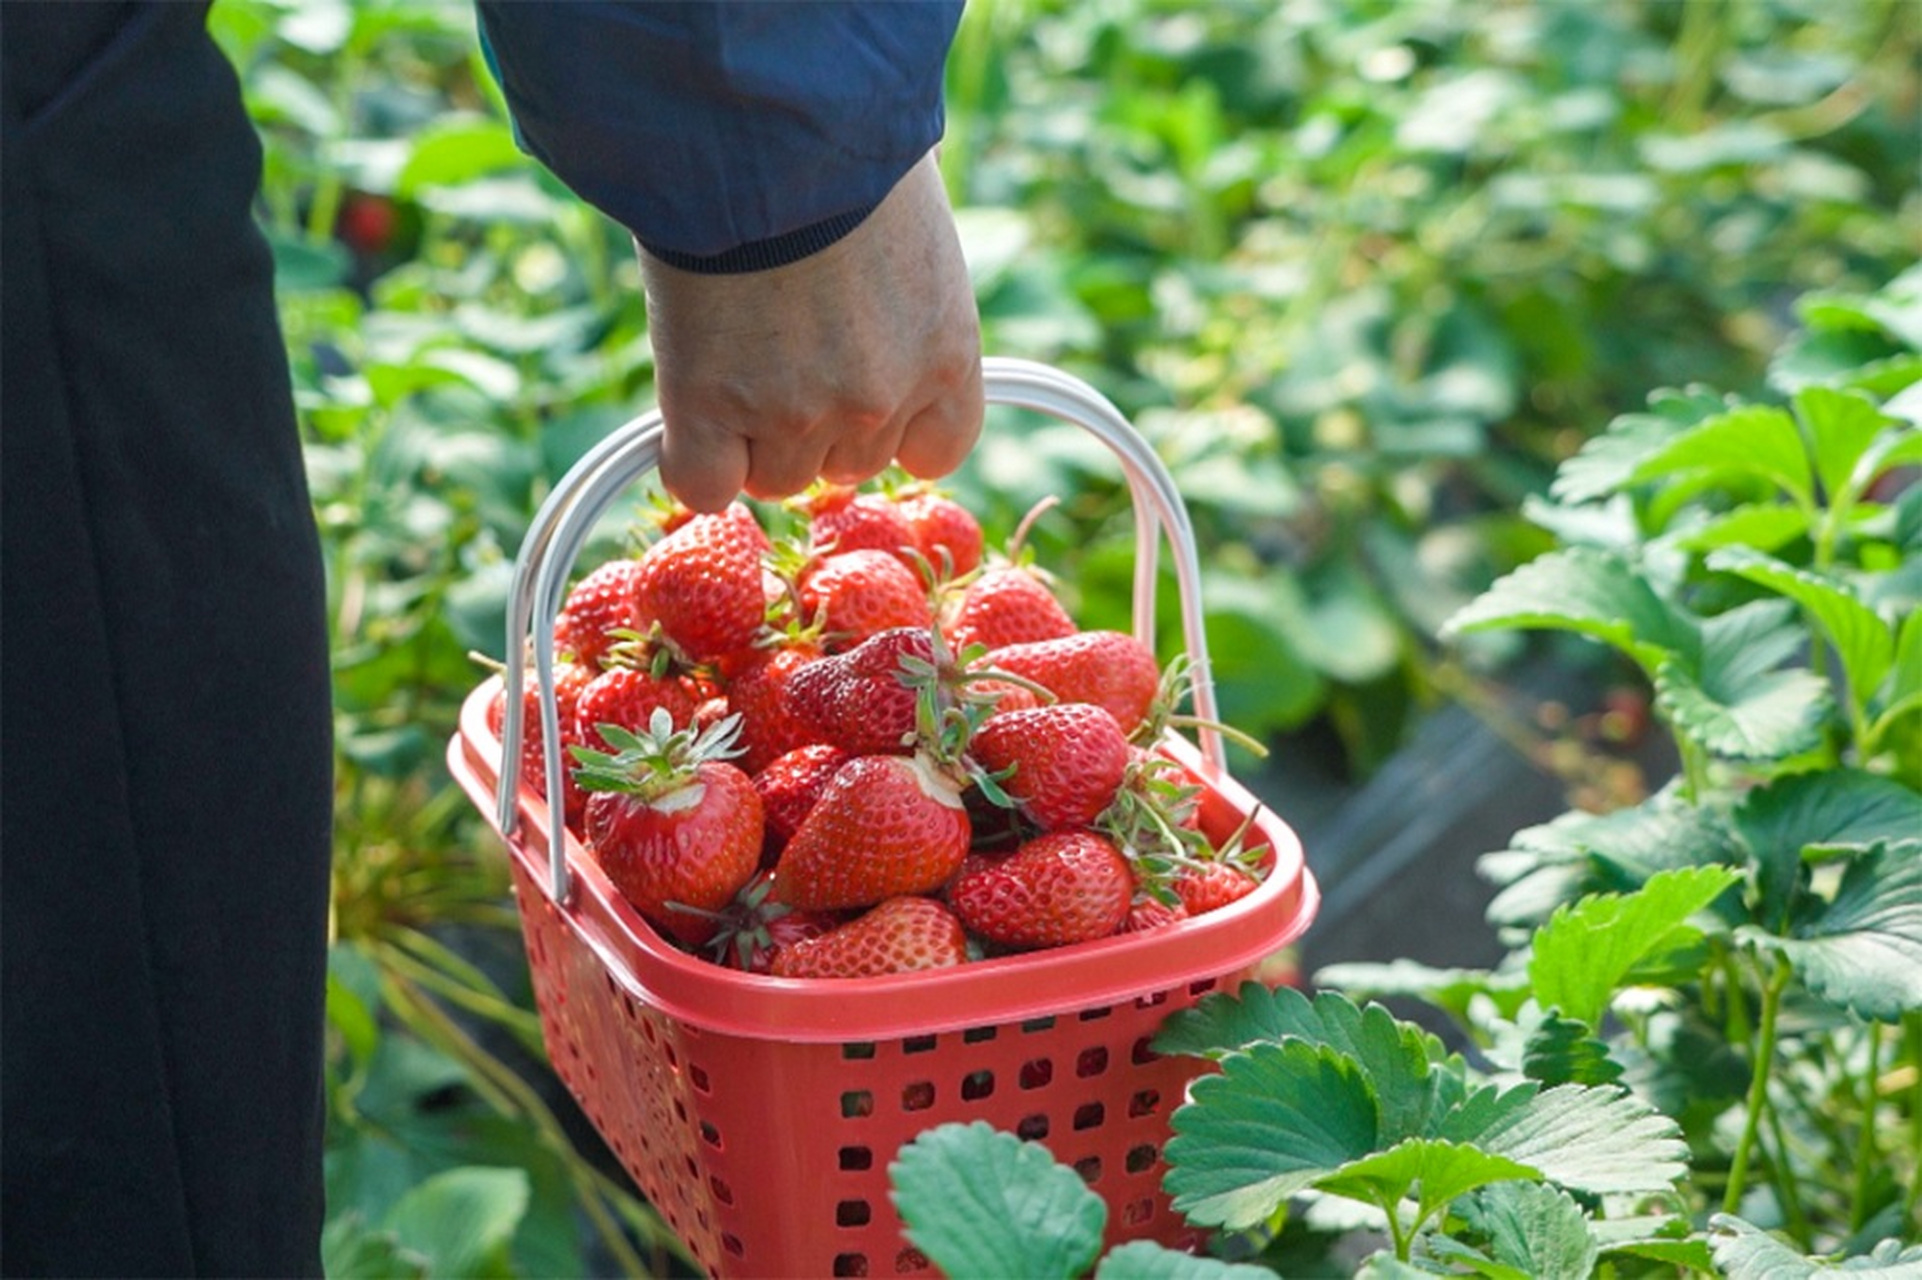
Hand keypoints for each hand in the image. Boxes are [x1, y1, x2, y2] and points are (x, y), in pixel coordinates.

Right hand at [638, 151, 983, 512]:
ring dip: (750, 438)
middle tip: (781, 356)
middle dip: (816, 425)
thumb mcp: (913, 218)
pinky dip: (689, 461)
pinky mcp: (710, 412)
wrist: (760, 129)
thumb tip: (896, 253)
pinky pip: (700, 485)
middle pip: (847, 466)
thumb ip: (908, 285)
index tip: (862, 403)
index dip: (893, 431)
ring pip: (773, 478)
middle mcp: (880, 400)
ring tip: (731, 359)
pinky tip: (687, 420)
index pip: (936, 452)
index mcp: (945, 354)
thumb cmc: (844, 146)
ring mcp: (796, 415)